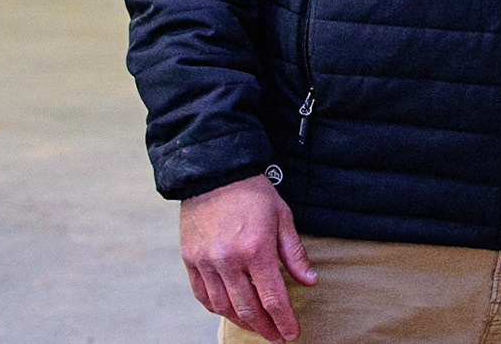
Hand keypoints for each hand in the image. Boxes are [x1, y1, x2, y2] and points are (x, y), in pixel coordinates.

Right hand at [180, 175, 316, 341]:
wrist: (215, 173)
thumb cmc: (253, 193)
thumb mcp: (282, 217)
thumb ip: (294, 253)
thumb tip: (309, 281)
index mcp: (256, 250)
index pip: (273, 298)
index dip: (284, 321)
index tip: (291, 334)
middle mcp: (229, 261)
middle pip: (248, 309)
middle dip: (265, 328)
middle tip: (277, 337)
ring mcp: (206, 262)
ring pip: (224, 307)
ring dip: (243, 322)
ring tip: (257, 327)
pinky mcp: (190, 260)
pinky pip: (203, 296)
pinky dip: (217, 308)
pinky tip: (230, 311)